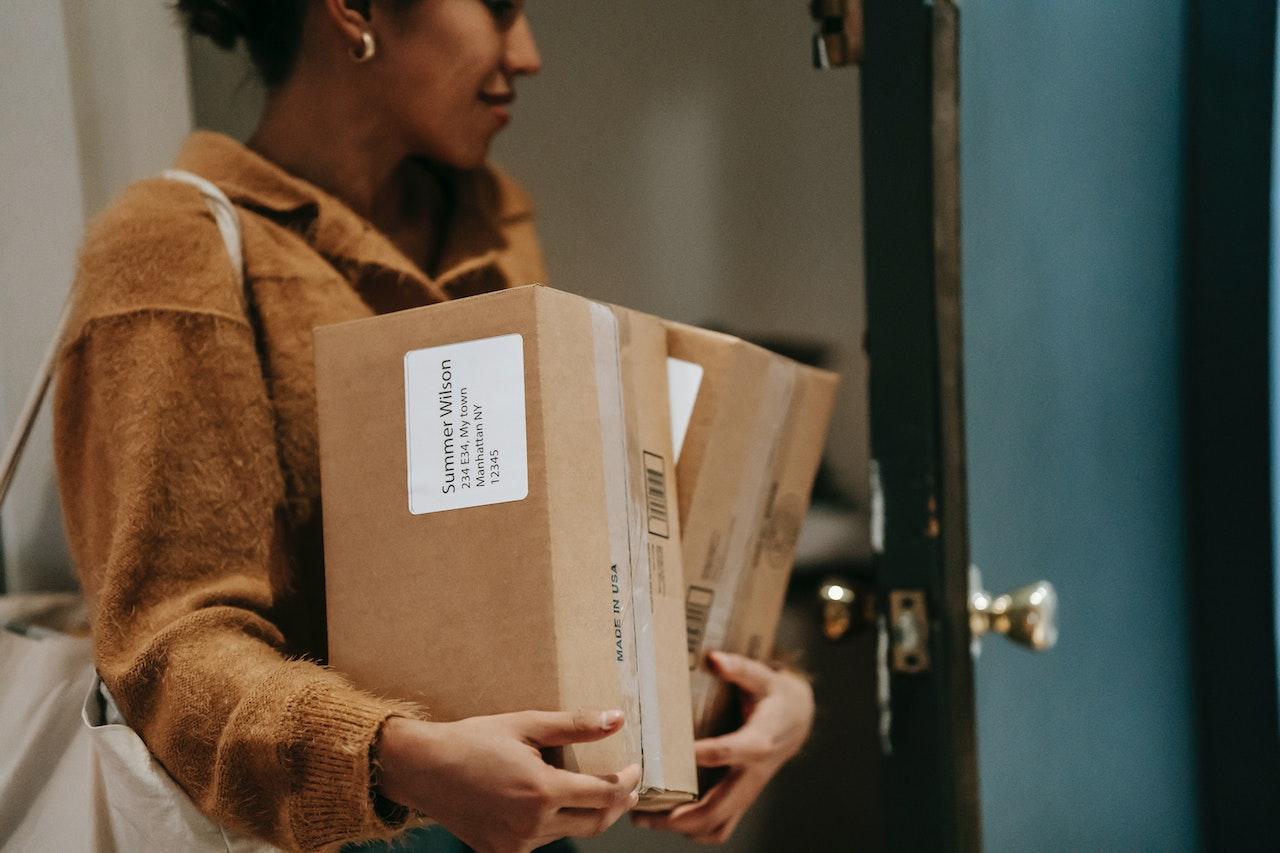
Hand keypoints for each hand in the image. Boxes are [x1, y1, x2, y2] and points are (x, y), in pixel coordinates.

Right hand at [376, 709, 641, 852]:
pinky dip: (555, 824)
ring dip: (586, 813)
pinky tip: (550, 803)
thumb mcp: (526, 724)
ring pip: (569, 833)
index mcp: (542, 792)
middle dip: (617, 804)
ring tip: (589, 789)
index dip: (627, 782)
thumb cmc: (473, 740)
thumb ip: (575, 725)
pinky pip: (542, 841)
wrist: (423, 769)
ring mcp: (516, 845)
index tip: (635, 769)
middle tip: (626, 785)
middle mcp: (532, 825)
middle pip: (596, 823)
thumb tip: (617, 719)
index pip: (605, 795)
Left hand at [632, 651, 813, 843]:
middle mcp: (753, 772)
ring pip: (718, 823)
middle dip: (680, 815)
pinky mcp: (743, 797)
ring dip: (681, 828)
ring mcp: (748, 790)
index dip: (706, 755)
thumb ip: (739, 668)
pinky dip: (695, 830)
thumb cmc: (775, 696)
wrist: (798, 719)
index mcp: (759, 740)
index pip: (731, 751)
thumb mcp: (763, 676)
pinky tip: (667, 820)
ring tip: (644, 818)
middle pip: (719, 806)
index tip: (671, 756)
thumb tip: (713, 659)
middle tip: (642, 810)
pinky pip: (721, 825)